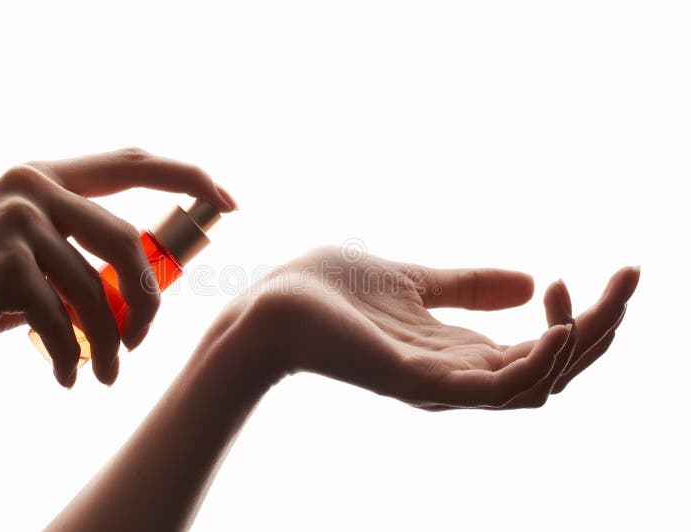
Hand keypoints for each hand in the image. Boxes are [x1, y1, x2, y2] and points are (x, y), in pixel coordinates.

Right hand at [0, 148, 235, 387]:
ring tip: (108, 374)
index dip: (189, 176)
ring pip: (98, 291)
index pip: (133, 162)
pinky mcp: (4, 263)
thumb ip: (82, 253)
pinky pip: (65, 320)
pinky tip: (67, 376)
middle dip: (147, 302)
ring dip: (111, 343)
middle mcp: (33, 186)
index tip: (228, 201)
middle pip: (128, 243)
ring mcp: (17, 220)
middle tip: (144, 342)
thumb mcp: (32, 258)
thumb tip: (149, 281)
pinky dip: (72, 357)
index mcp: (47, 176)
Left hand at [237, 246, 638, 408]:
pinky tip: (560, 324)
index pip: (542, 352)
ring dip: (582, 342)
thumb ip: (468, 287)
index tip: (614, 272)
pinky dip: (539, 363)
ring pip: (540, 384)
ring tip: (601, 294)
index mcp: (459, 354)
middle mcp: (459, 378)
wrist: (271, 302)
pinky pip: (499, 391)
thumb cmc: (330, 292)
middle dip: (601, 329)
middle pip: (553, 370)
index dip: (587, 319)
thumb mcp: (416, 281)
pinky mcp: (421, 384)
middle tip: (631, 278)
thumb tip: (531, 281)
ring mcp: (442, 386)